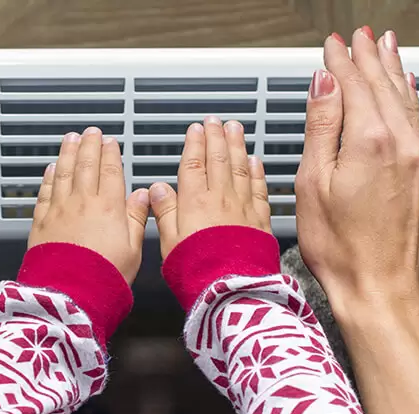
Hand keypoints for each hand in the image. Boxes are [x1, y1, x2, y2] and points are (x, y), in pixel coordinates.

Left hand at [28, 127, 148, 283]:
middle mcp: (82, 203)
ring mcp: (59, 210)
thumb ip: (136, 218)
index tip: (110, 142)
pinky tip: (52, 169)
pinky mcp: (41, 222)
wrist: (69, 294)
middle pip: (86, 165)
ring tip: (70, 139)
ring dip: (68, 153)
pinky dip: (50, 177)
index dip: (110, 153)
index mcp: (109, 208)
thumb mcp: (133, 250)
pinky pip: (45, 191)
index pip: (111, 171)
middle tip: (90, 133)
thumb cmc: (103, 278)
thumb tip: (142, 196)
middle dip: (89, 145)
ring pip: (64, 172)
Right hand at [149, 117, 271, 257]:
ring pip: (240, 167)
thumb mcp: (168, 242)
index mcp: (195, 203)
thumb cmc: (197, 270)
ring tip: (235, 129)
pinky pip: (259, 188)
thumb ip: (164, 212)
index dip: (194, 144)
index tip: (195, 130)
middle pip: (218, 159)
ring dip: (237, 145)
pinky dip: (257, 171)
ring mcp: (243, 208)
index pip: (194, 164)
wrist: (232, 288)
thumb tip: (157, 190)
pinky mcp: (260, 221)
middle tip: (215, 121)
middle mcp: (221, 200)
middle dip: (216, 136)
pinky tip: (255, 161)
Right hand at [295, 29, 418, 320]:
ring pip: (405, 101)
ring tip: (386, 48)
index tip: (332, 45)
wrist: (383, 288)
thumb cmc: (342, 248)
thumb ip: (322, 127)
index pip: (353, 85)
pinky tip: (407, 91)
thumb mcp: (314, 184)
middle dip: (369, 57)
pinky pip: (417, 123)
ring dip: (393, 71)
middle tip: (360, 36)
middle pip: (383, 86)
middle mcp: (403, 145)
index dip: (341, 62)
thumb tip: (325, 84)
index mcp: (371, 142)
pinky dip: (408, 99)